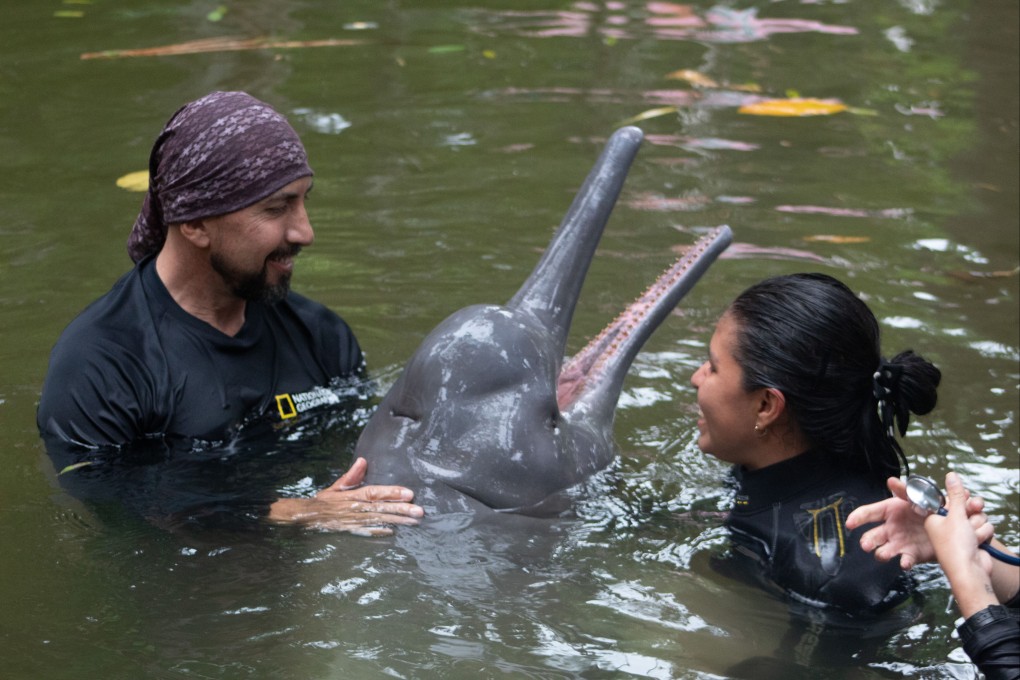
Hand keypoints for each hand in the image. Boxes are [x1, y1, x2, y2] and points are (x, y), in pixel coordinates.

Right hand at [267, 457, 423, 535]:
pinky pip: (365, 533)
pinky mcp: (348, 533)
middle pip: (380, 508)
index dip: (392, 492)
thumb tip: (362, 460)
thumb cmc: (322, 503)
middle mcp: (354, 508)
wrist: (303, 518)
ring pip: (378, 520)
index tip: (410, 493)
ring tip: (414, 522)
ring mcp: (352, 521)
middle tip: (420, 511)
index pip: (375, 492)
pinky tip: (393, 534)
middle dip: (401, 510)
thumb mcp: (335, 487)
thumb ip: (351, 476)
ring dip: (396, 521)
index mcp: (352, 495)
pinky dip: (378, 533)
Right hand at [846, 476, 988, 569]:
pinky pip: (905, 560)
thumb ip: (905, 491)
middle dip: (868, 541)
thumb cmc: (930, 508)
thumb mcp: (919, 496)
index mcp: (890, 512)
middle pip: (873, 536)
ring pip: (885, 550)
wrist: (950, 524)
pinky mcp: (912, 554)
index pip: (868, 513)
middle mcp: (891, 528)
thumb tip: (891, 480)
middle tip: (866, 544)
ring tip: (883, 554)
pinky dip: (904, 562)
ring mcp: (900, 543)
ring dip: (882, 553)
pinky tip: (905, 562)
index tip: (849, 523)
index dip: (857, 518)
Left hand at [925, 472, 996, 617]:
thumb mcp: (955, 516)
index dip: (959, 498)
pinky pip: (983, 528)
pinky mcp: (973, 539)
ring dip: (977, 525)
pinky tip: (977, 542)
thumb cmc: (955, 547)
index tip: (966, 497)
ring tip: (971, 535)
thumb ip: (956, 495)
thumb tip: (951, 476)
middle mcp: (947, 524)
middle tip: (973, 511)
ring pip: (977, 517)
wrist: (970, 572)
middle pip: (966, 507)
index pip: (949, 499)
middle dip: (972, 512)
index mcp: (934, 517)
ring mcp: (961, 532)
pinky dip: (982, 534)